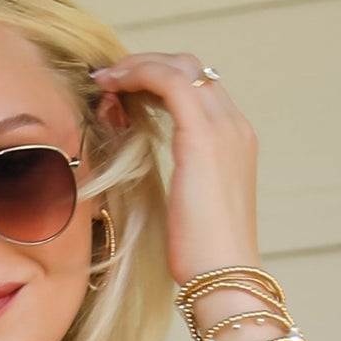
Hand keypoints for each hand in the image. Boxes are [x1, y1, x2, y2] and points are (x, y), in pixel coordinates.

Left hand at [91, 53, 260, 287]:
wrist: (224, 276)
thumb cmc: (202, 256)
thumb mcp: (192, 206)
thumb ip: (181, 176)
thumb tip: (147, 169)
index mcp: (235, 141)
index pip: (199, 88)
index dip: (158, 79)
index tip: (123, 90)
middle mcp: (234, 125)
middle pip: (191, 67)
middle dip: (147, 64)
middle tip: (109, 79)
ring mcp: (223, 127)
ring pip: (179, 66)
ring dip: (138, 65)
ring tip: (105, 80)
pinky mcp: (202, 136)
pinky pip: (168, 81)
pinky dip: (138, 75)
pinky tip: (112, 87)